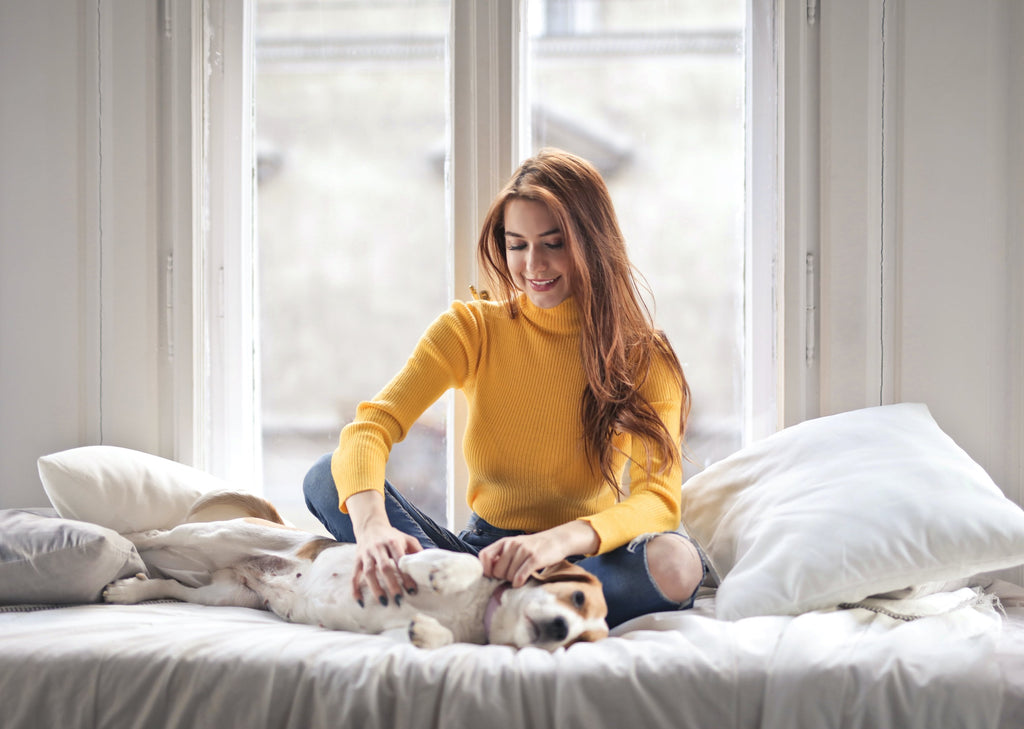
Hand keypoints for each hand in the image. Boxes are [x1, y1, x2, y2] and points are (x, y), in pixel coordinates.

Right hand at [346, 491, 421, 606]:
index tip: (412, 590)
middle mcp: (378, 547)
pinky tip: (360, 601)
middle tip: (399, 600)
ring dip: (375, 588)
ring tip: (383, 602)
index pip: (400, 560)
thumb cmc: (392, 536)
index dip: (406, 576)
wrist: (370, 525)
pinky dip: (355, 589)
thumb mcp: (407, 539)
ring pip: (369, 572)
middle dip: (391, 584)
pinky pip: (354, 576)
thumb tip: (429, 568)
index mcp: (392, 542)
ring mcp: (366, 554)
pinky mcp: (357, 560)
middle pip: (384, 567)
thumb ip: (417, 551)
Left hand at [478, 521, 598, 587]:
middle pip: (497, 571)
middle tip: (512, 576)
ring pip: (509, 576)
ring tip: (521, 575)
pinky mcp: (534, 558)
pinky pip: (520, 576)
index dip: (486, 569)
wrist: (557, 540)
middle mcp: (512, 544)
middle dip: (503, 578)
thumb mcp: (515, 546)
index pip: (484, 556)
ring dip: (513, 580)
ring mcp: (523, 551)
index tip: (492, 575)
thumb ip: (502, 556)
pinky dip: (519, 583)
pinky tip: (522, 582)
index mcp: (504, 541)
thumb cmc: (534, 547)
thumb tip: (489, 572)